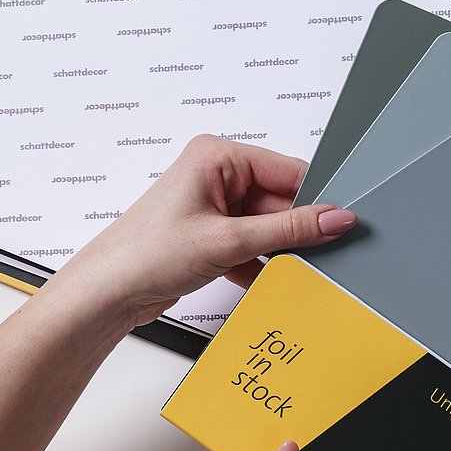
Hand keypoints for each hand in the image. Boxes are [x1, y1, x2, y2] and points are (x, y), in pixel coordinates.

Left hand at [41, 135, 355, 328]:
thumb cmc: (144, 254)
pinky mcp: (210, 235)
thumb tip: (334, 218)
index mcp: (217, 156)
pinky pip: (252, 245)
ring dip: (278, 251)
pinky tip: (265, 280)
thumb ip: (288, 231)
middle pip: (280, 201)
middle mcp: (215, 175)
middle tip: (321, 256)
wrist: (107, 293)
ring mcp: (213, 206)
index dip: (317, 198)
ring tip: (287, 271)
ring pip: (268, 227)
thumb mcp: (228, 241)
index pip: (287, 170)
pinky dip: (260, 264)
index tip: (343, 223)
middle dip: (296, 231)